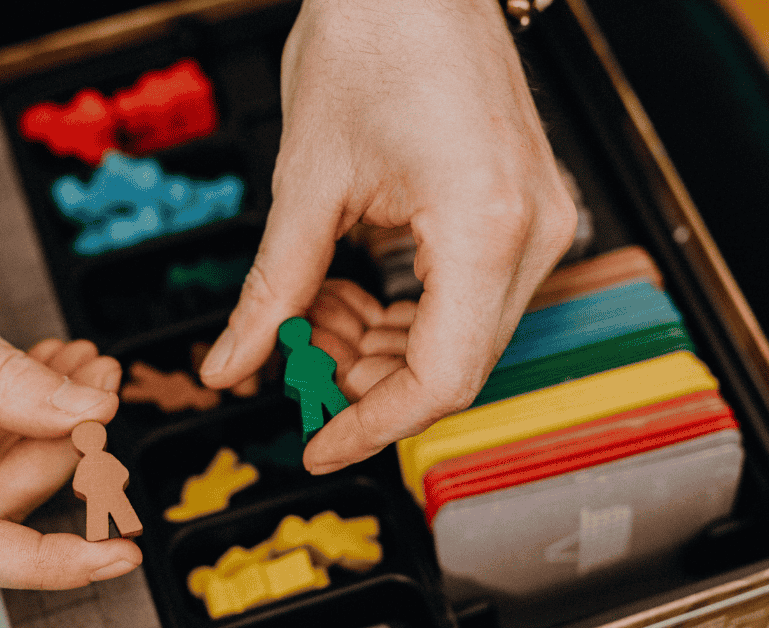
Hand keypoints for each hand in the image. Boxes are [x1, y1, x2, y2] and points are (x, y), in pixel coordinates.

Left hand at [199, 0, 577, 472]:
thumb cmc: (369, 40)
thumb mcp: (305, 181)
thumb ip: (272, 289)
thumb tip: (231, 366)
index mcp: (485, 225)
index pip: (442, 378)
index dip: (374, 425)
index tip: (317, 445)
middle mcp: (531, 229)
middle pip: (454, 363)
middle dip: (366, 378)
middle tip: (292, 353)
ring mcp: (537, 217)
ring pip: (461, 334)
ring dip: (381, 343)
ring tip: (309, 309)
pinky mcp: (522, 206)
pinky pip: (470, 294)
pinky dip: (407, 309)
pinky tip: (348, 286)